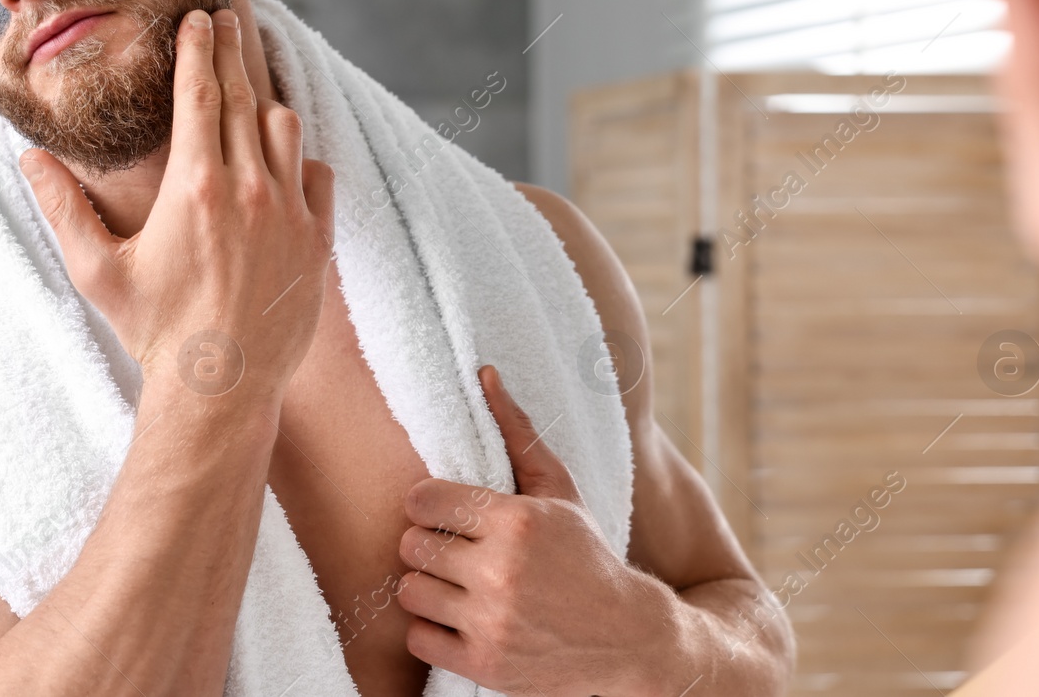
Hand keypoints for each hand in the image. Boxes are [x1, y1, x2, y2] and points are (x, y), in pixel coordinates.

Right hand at [18, 7, 334, 395]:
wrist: (220, 388)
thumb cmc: (155, 330)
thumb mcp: (98, 271)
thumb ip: (62, 208)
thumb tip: (28, 157)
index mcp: (195, 185)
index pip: (200, 93)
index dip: (199, 47)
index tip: (200, 17)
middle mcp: (249, 188)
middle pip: (243, 96)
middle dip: (232, 51)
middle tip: (227, 21)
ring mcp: (292, 212)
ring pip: (285, 128)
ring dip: (264, 108)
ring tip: (248, 98)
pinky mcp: (320, 239)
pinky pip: (319, 174)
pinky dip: (301, 161)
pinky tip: (282, 166)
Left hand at [394, 365, 666, 696]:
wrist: (628, 638)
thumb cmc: (587, 555)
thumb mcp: (559, 491)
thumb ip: (518, 432)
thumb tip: (485, 374)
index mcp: (516, 521)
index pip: (422, 500)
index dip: (428, 505)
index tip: (444, 513)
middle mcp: (501, 571)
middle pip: (412, 546)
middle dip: (429, 546)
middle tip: (453, 550)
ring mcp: (492, 622)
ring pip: (411, 592)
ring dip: (428, 589)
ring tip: (456, 584)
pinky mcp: (485, 664)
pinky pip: (418, 639)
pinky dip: (433, 631)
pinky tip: (460, 619)